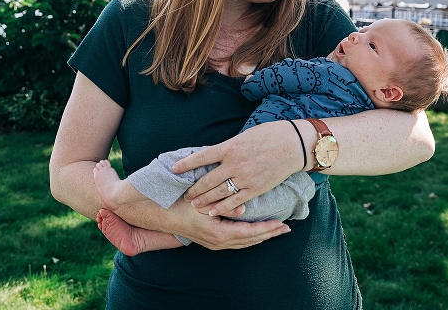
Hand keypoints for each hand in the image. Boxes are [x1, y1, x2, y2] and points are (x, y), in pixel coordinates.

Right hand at [157, 198, 290, 249]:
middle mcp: (218, 242)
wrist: (161, 214)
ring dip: (261, 237)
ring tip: (276, 231)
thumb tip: (243, 209)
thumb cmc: (181, 205)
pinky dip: (250, 237)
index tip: (281, 223)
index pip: (249, 233)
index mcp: (218, 233)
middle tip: (286, 228)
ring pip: (244, 243)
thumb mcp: (202, 203)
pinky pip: (237, 242)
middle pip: (250, 240)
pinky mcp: (212, 241)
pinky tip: (256, 233)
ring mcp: (215, 244)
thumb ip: (224, 205)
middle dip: (269, 234)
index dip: (267, 228)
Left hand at [172, 120, 303, 217]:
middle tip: (184, 195)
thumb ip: (229, 148)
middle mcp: (234, 164)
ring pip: (218, 192)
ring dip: (204, 200)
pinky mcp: (256, 188)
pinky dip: (223, 207)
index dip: (186, 164)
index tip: (174, 170)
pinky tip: (213, 212)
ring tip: (194, 204)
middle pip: (207, 180)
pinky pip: (235, 201)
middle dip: (194, 189)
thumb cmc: (270, 134)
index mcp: (229, 147)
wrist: (294, 144)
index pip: (201, 157)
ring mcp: (245, 178)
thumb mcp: (244, 136)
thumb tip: (217, 154)